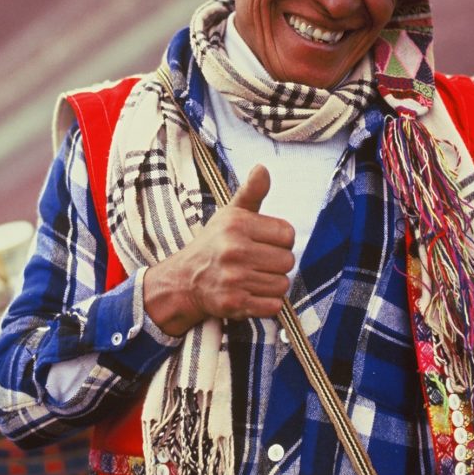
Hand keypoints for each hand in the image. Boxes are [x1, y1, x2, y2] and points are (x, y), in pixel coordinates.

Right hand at [143, 165, 294, 335]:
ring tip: (252, 277)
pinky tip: (251, 293)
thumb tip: (262, 168)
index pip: (288, 234)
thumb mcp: (230, 214)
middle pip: (288, 261)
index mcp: (237, 224)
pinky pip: (273, 306)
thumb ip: (251, 192)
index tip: (264, 243)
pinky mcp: (234, 303)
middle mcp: (234, 250)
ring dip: (271, 284)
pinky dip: (266, 303)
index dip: (280, 240)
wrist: (185, 279)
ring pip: (282, 284)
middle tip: (257, 262)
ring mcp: (234, 278)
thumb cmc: (214, 243)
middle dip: (276, 263)